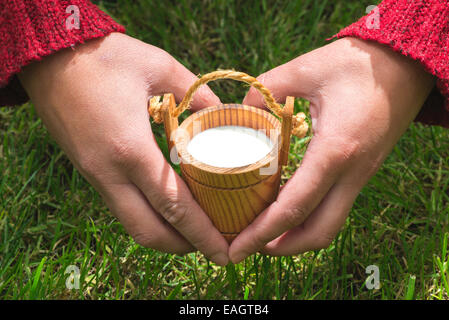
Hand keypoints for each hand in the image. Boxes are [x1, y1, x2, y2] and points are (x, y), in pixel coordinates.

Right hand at [18, 33, 228, 264]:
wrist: (48, 60)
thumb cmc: (104, 59)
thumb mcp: (159, 66)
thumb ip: (195, 93)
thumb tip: (222, 112)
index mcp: (131, 149)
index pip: (173, 205)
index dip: (201, 233)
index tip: (224, 253)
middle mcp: (110, 173)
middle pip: (149, 231)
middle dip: (184, 246)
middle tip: (213, 246)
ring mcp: (96, 176)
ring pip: (133, 224)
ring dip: (166, 236)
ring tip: (196, 231)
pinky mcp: (90, 172)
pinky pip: (122, 207)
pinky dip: (149, 217)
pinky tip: (169, 207)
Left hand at [229, 38, 434, 262]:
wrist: (406, 65)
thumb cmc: (357, 64)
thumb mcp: (305, 68)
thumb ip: (266, 90)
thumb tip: (239, 112)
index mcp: (335, 150)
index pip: (294, 207)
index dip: (261, 233)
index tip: (236, 249)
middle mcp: (351, 173)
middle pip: (317, 233)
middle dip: (279, 247)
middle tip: (246, 246)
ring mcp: (360, 176)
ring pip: (329, 225)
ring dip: (295, 237)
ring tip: (261, 233)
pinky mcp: (361, 173)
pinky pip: (334, 208)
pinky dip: (307, 219)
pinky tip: (284, 209)